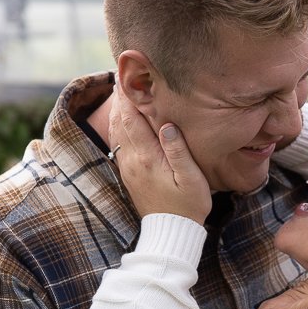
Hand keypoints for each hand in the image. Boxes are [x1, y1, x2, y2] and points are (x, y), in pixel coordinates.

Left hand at [108, 88, 210, 224]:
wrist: (170, 232)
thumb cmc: (188, 205)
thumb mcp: (191, 178)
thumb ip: (178, 150)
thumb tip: (168, 124)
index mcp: (147, 157)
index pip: (132, 119)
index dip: (128, 96)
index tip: (127, 76)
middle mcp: (132, 160)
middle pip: (120, 121)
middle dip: (120, 98)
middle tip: (122, 76)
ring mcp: (128, 168)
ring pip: (116, 132)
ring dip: (117, 111)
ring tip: (120, 92)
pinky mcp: (129, 174)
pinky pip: (118, 144)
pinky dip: (118, 127)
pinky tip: (123, 119)